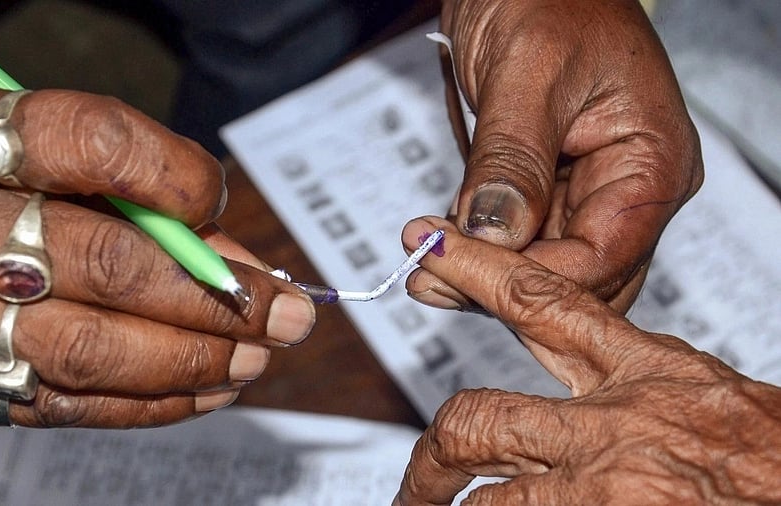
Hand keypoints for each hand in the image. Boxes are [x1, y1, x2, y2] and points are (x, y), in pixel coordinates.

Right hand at [0, 85, 314, 427]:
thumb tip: (236, 256)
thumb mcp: (17, 154)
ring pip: (91, 348)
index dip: (175, 175)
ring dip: (195, 358)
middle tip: (288, 312)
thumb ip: (124, 191)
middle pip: (108, 262)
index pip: (92, 143)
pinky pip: (63, 404)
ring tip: (258, 356)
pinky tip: (206, 391)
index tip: (218, 199)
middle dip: (219, 295)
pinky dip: (150, 403)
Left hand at [394, 217, 780, 504]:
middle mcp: (614, 423)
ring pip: (485, 491)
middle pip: (480, 415)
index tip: (429, 246)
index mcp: (647, 371)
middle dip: (436, 447)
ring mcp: (603, 482)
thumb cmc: (779, 462)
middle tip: (419, 475)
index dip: (474, 269)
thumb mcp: (711, 398)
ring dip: (449, 504)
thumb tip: (605, 394)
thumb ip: (648, 389)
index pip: (538, 301)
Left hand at [411, 0, 702, 311]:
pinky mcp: (550, 189)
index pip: (599, 259)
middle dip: (505, 286)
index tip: (453, 271)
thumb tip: (496, 236)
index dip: (525, 277)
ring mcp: (590, 191)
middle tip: (429, 277)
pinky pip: (522, 239)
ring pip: (545, 266)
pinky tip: (440, 246)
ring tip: (424, 262)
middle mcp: (629, 188)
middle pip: (577, 276)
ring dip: (485, 273)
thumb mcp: (528, 74)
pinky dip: (482, 249)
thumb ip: (513, 159)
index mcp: (653, 164)